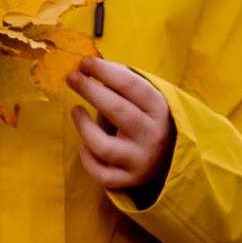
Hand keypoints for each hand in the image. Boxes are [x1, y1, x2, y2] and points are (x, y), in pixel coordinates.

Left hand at [72, 53, 170, 196]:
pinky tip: (83, 146)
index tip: (85, 62)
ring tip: (75, 110)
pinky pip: (103, 175)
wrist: (170, 158)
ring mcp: (140, 160)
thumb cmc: (148, 120)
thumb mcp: (145, 99)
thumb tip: (90, 62)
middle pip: (117, 111)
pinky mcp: (129, 180)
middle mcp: (152, 135)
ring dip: (84, 127)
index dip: (105, 72)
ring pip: (105, 147)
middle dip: (90, 91)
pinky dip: (89, 161)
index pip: (131, 86)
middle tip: (71, 77)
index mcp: (160, 109)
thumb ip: (122, 81)